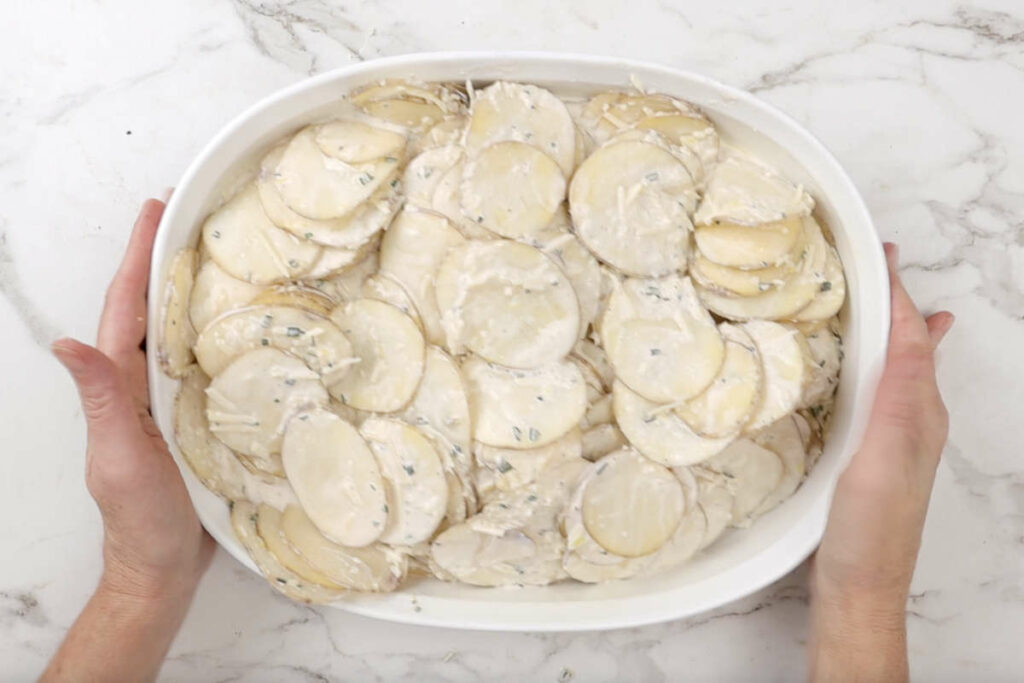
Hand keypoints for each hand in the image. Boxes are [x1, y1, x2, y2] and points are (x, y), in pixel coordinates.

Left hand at [42, 199, 212, 681]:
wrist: (165, 566)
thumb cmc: (141, 519)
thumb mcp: (118, 458)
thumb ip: (99, 400)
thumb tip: (68, 342)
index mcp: (122, 383)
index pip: (128, 307)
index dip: (139, 257)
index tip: (157, 210)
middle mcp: (145, 383)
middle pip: (155, 308)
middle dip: (168, 257)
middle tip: (196, 213)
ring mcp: (173, 400)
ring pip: (183, 331)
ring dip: (199, 288)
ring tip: (226, 251)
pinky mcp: (203, 417)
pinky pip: (212, 363)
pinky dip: (225, 333)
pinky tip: (252, 322)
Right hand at [808, 242, 952, 681]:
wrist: (860, 585)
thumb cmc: (870, 529)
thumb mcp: (884, 458)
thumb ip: (899, 398)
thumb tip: (913, 335)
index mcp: (919, 412)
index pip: (910, 338)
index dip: (898, 294)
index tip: (881, 253)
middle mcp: (914, 418)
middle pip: (909, 345)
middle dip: (899, 304)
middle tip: (882, 266)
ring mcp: (895, 436)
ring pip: (896, 364)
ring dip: (891, 329)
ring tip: (889, 302)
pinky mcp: (872, 451)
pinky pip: (881, 388)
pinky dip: (879, 362)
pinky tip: (872, 367)